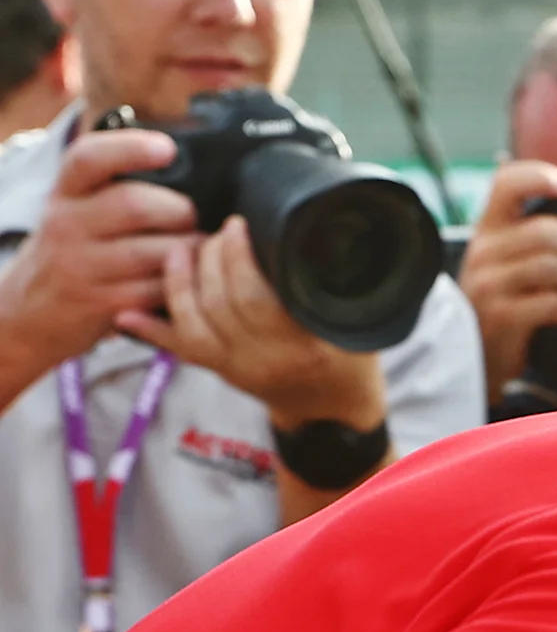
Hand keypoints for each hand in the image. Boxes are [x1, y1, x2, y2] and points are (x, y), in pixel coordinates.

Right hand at [0, 129, 197, 401]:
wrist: (27, 311)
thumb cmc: (74, 249)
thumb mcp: (78, 209)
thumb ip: (115, 185)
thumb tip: (182, 157)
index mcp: (66, 192)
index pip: (89, 158)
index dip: (131, 148)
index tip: (167, 149)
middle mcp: (66, 224)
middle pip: (136, 205)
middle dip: (180, 210)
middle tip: (192, 219)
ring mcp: (78, 266)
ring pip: (155, 251)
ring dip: (191, 249)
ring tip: (198, 248)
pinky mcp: (97, 303)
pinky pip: (157, 289)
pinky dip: (182, 283)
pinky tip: (186, 278)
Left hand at [120, 220, 383, 432]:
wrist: (334, 408)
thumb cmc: (351, 356)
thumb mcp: (356, 321)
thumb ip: (330, 284)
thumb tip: (305, 231)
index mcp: (302, 346)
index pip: (255, 297)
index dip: (238, 256)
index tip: (238, 223)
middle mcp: (263, 361)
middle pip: (217, 303)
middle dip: (209, 258)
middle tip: (215, 229)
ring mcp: (236, 369)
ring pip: (191, 322)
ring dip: (179, 282)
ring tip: (180, 249)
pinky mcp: (218, 371)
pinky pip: (177, 349)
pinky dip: (149, 330)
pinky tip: (126, 313)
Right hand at [458, 160, 556, 398]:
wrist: (476, 358)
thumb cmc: (504, 304)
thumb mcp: (509, 262)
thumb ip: (537, 237)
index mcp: (489, 230)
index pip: (506, 183)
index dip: (539, 176)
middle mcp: (484, 251)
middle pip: (545, 231)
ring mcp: (489, 284)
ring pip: (553, 266)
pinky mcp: (502, 317)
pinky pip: (553, 303)